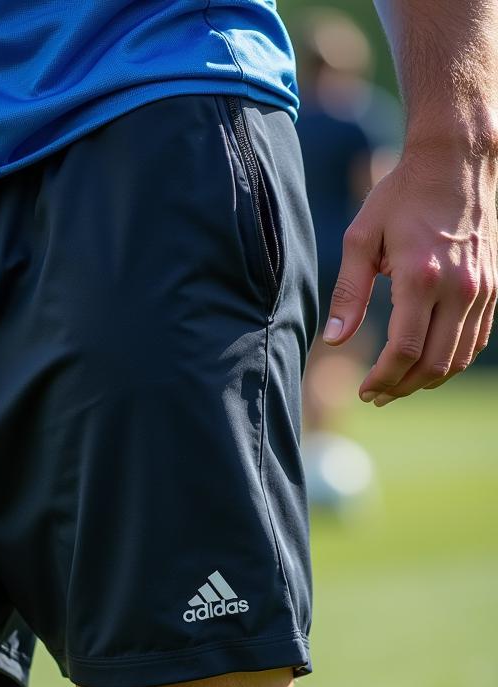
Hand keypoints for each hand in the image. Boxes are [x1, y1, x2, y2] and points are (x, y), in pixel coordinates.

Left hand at [323, 145, 497, 406]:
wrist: (457, 161)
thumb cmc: (400, 196)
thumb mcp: (360, 239)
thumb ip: (348, 294)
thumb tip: (334, 340)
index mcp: (420, 277)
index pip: (404, 350)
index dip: (382, 379)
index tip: (364, 391)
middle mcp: (458, 288)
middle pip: (433, 362)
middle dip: (401, 387)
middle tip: (376, 396)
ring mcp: (482, 289)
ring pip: (458, 357)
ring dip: (426, 380)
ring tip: (397, 387)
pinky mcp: (493, 287)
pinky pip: (476, 340)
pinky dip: (452, 361)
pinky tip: (426, 366)